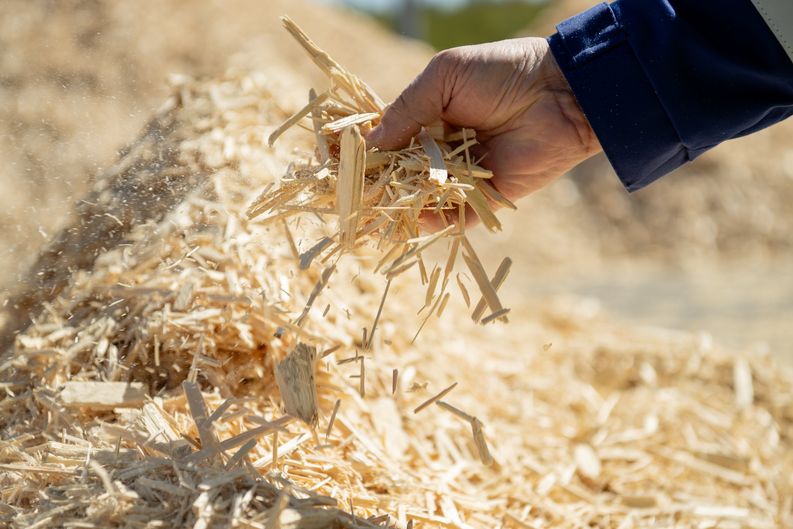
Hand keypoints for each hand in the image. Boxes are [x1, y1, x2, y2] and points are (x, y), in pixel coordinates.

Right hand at [367, 37, 600, 227]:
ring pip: (420, 201)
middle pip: (396, 177)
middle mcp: (438, 152)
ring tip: (378, 212)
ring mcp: (460, 178)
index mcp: (425, 119)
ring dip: (399, 208)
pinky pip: (453, 218)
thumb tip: (368, 144)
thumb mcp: (444, 77)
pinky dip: (434, 220)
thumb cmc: (501, 72)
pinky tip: (419, 215)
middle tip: (349, 196)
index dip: (361, 153)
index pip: (384, 141)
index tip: (336, 160)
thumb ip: (407, 109)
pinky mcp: (484, 200)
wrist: (560, 92)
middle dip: (374, 187)